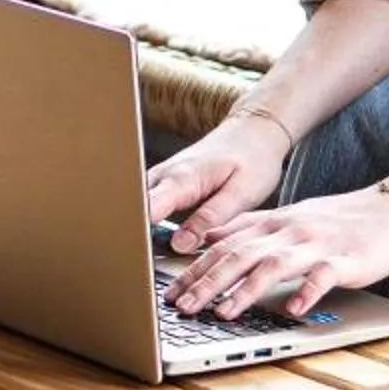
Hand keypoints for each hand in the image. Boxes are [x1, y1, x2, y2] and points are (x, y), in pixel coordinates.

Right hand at [145, 107, 289, 244]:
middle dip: (138, 236)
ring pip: (138, 207)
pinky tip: (166, 232)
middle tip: (153, 259)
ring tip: (160, 247)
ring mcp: (161, 176)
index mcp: (182, 179)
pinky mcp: (164, 181)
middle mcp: (165, 175)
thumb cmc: (252, 159)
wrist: (253, 130)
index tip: (144, 255)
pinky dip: (152, 221)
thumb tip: (179, 244)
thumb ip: (209, 219)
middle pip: (135, 210)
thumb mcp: (241, 195)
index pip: (146, 210)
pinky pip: (148, 203)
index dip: (141, 235)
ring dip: (144, 229)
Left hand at [164, 186, 388, 319]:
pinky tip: (292, 310)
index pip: (224, 243)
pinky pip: (323, 276)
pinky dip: (306, 292)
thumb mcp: (288, 218)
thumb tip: (208, 238)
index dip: (194, 267)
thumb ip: (250, 228)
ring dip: (244, 290)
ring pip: (272, 264)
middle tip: (182, 306)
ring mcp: (317, 244)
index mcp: (273, 223)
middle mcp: (288, 231)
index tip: (171, 291)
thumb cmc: (340, 219)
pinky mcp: (346, 259)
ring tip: (223, 312)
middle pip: (239, 254)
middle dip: (207, 281)